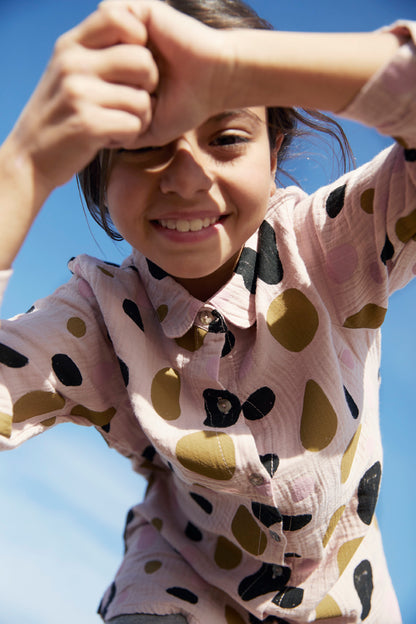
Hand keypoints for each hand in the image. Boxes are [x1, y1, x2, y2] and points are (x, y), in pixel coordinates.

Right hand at [8, 2, 158, 192]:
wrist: (29, 158)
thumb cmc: (59, 115)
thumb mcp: (68, 73)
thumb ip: (96, 52)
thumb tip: (136, 31)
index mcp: (70, 46)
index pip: (117, 16)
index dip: (139, 38)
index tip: (133, 65)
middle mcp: (73, 63)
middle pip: (142, 61)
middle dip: (149, 86)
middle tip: (134, 100)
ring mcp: (79, 93)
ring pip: (142, 100)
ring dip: (140, 118)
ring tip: (119, 123)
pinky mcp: (87, 124)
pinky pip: (134, 126)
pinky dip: (129, 137)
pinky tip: (110, 138)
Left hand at [100, 0, 234, 147]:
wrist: (214, 79)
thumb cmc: (187, 105)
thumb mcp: (151, 127)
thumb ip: (125, 132)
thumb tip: (100, 141)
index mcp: (123, 75)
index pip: (89, 78)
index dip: (92, 92)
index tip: (109, 106)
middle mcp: (122, 50)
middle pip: (85, 55)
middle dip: (93, 73)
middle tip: (113, 86)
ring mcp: (131, 29)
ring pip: (93, 33)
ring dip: (107, 52)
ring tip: (126, 67)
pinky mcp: (141, 10)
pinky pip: (109, 13)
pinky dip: (120, 32)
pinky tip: (140, 46)